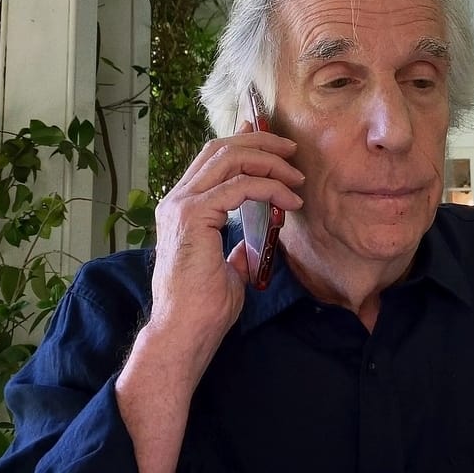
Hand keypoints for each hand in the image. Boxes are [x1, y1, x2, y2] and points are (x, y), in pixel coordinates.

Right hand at [117, 125, 302, 471]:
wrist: (184, 332)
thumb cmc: (204, 308)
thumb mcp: (227, 269)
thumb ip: (235, 249)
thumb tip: (250, 242)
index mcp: (182, 207)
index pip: (212, 158)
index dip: (243, 142)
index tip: (272, 142)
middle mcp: (177, 200)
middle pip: (220, 148)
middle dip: (260, 143)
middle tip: (292, 151)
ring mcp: (182, 206)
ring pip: (230, 159)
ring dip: (269, 162)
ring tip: (296, 178)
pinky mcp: (194, 216)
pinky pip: (240, 187)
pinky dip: (270, 188)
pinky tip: (289, 200)